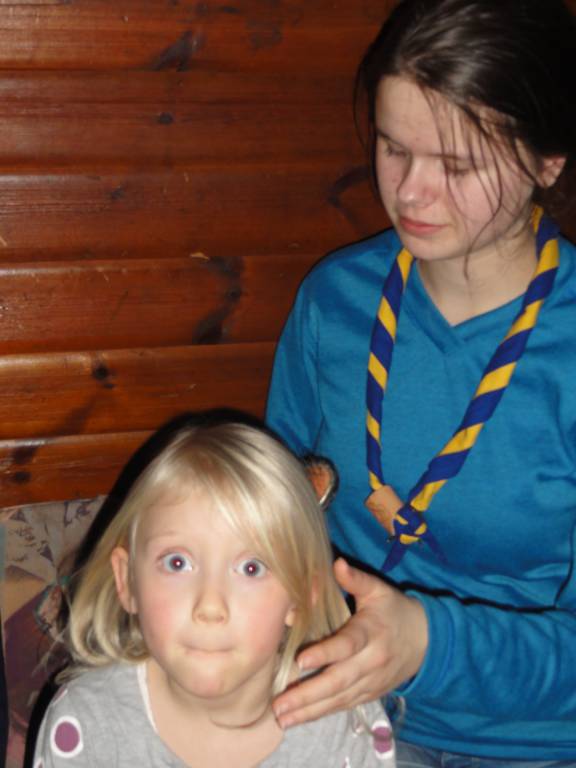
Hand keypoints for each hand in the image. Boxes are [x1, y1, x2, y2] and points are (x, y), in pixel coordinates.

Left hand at [273, 558, 427, 727]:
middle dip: (308, 695)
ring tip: (282, 718)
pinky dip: (321, 714)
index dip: (325, 653)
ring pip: (339, 699)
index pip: (347, 645)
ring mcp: (371, 682)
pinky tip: (299, 719)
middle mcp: (371, 661)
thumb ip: (356, 579)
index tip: (300, 661)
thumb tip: (336, 563)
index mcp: (371, 632)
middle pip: (339, 681)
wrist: (425, 641)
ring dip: (309, 711)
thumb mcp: (378, 590)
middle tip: (279, 705)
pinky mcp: (370, 694)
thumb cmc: (394, 610)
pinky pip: (344, 705)